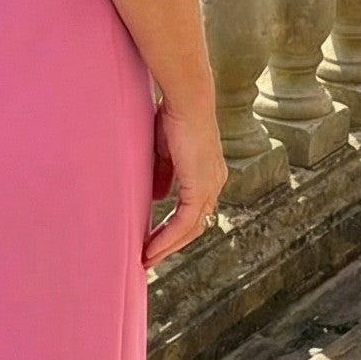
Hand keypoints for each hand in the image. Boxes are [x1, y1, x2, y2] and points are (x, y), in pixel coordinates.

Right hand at [143, 97, 226, 266]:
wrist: (186, 99)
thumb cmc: (173, 116)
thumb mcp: (165, 152)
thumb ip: (164, 175)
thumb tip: (157, 198)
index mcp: (208, 174)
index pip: (193, 211)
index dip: (173, 229)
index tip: (152, 241)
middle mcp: (214, 183)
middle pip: (194, 226)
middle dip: (170, 245)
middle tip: (148, 259)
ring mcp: (210, 186)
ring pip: (191, 229)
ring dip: (167, 247)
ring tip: (146, 259)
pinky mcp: (200, 186)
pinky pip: (185, 222)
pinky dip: (167, 238)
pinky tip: (150, 248)